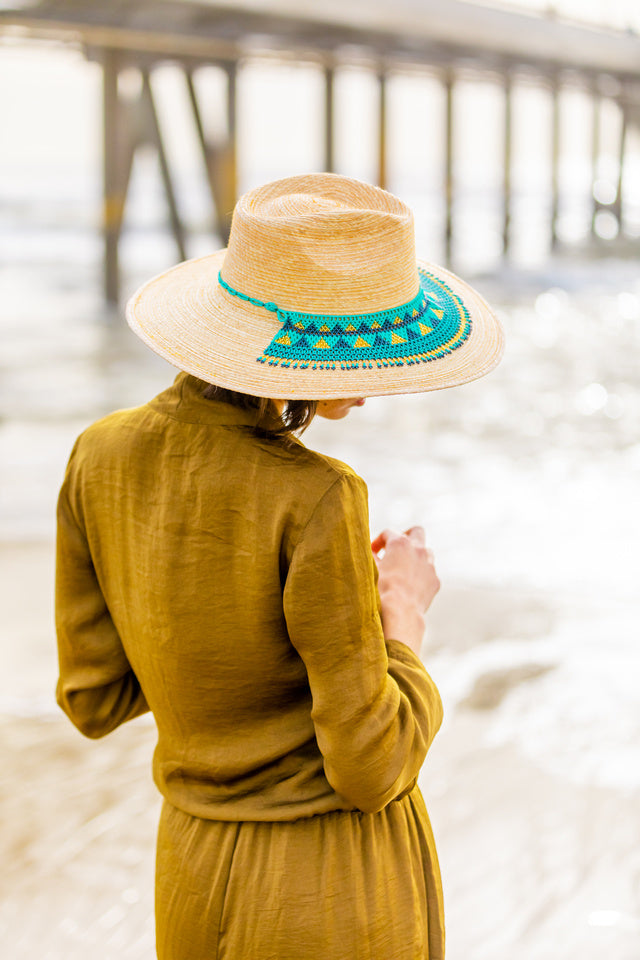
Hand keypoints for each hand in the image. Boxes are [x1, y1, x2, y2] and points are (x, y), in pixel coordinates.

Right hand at [371, 527, 439, 655]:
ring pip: (426, 551)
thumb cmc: (381, 589)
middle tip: (396, 548)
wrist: (400, 611)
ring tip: (404, 568)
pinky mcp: (435, 580)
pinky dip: (421, 574)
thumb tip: (370, 552)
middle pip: (416, 532)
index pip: (388, 533)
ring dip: (416, 556)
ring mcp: (429, 564)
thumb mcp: (371, 568)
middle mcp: (418, 549)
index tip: (373, 552)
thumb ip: (370, 555)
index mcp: (400, 543)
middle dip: (406, 536)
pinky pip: (429, 572)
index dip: (378, 541)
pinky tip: (411, 584)